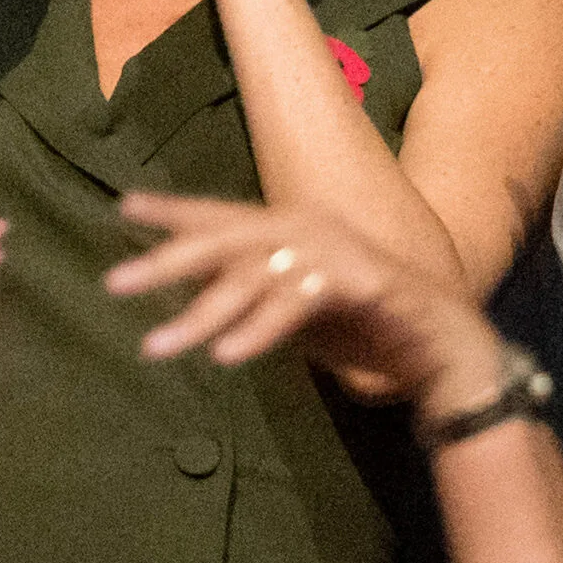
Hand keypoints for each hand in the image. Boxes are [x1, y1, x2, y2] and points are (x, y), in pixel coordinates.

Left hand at [106, 196, 506, 418]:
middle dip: (169, 259)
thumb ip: (255, 299)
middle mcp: (312, 230)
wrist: (446, 347)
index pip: (226, 215)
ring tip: (156, 347)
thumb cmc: (370, 328)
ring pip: (255, 274)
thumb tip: (199, 302)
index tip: (123, 207)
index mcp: (297, 231)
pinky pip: (299, 302)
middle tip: (115, 283)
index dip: (176, 212)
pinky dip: (261, 328)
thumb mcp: (296, 314)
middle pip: (229, 237)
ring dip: (203, 314)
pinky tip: (227, 355)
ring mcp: (338, 251)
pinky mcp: (361, 281)